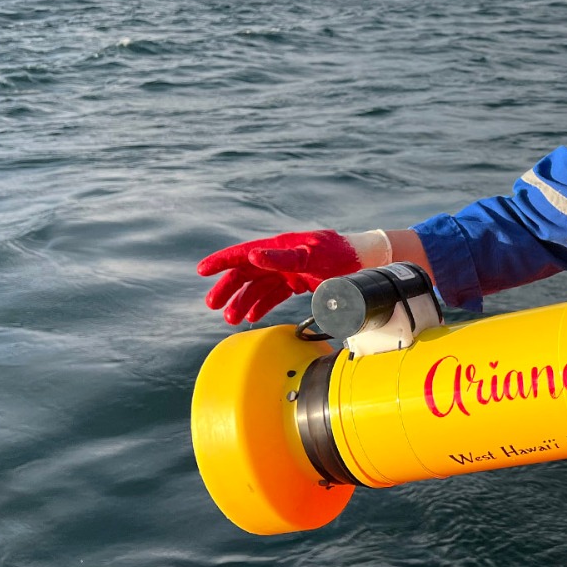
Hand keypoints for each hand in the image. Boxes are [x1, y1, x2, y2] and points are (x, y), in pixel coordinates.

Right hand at [197, 229, 390, 323]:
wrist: (364, 261)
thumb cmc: (340, 254)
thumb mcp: (312, 256)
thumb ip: (284, 257)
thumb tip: (253, 257)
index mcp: (280, 247)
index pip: (244, 254)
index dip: (222, 261)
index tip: (202, 270)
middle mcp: (280, 258)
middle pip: (246, 273)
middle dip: (228, 289)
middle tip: (213, 306)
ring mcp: (289, 271)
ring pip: (258, 287)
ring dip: (243, 302)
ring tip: (231, 319)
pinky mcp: (298, 282)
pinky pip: (273, 295)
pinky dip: (261, 306)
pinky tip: (251, 318)